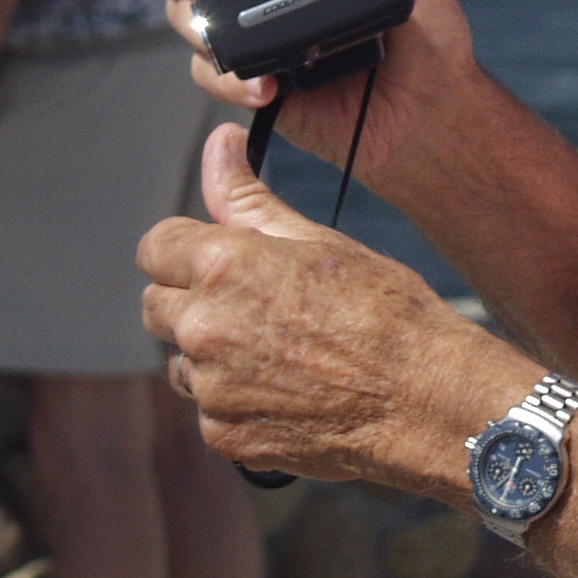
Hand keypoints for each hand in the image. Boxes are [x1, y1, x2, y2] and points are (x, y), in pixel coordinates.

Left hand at [138, 123, 534, 490]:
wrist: (421, 395)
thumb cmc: (383, 307)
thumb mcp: (317, 239)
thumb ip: (248, 196)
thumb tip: (218, 141)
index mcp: (222, 265)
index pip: (156, 247)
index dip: (185, 248)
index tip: (215, 258)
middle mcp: (203, 326)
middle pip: (157, 306)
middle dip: (193, 300)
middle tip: (256, 304)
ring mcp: (210, 387)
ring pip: (181, 360)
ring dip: (211, 353)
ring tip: (279, 350)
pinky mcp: (223, 435)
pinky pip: (209, 407)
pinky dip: (236, 399)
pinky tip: (289, 389)